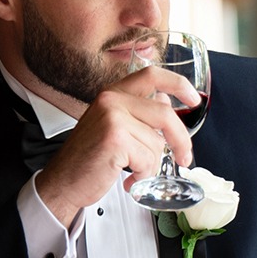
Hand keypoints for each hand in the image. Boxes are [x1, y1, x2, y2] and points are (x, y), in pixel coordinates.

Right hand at [35, 67, 198, 224]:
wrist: (62, 182)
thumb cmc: (87, 159)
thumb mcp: (112, 127)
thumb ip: (138, 114)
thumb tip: (165, 102)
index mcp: (112, 94)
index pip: (152, 75)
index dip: (178, 84)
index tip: (194, 99)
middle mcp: (111, 100)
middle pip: (165, 113)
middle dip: (180, 140)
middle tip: (184, 157)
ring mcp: (112, 118)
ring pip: (157, 143)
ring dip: (150, 165)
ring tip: (132, 171)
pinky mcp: (115, 139)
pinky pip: (147, 160)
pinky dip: (142, 175)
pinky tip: (127, 178)